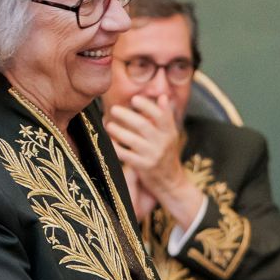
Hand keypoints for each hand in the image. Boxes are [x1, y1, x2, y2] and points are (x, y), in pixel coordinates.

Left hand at [106, 95, 204, 228]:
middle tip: (114, 109)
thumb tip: (161, 97)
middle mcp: (162, 143)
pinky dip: (116, 147)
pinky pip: (125, 155)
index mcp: (170, 133)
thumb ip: (165, 117)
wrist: (171, 182)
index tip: (134, 99)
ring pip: (132, 140)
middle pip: (143, 126)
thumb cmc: (166, 154)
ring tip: (109, 124)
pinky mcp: (143, 167)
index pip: (161, 116)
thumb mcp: (170, 135)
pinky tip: (109, 140)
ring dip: (118, 130)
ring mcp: (152, 156)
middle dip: (127, 116)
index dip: (147, 106)